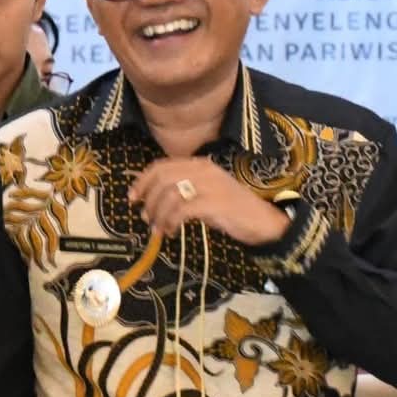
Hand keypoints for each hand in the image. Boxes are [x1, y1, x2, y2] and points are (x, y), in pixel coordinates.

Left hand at [127, 159, 287, 245]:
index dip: (143, 181)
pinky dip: (170, 221)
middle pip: (162, 178)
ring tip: (158, 229)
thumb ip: (184, 190)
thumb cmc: (233, 209)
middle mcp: (203, 170)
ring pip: (169, 195)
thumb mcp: (206, 193)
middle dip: (148, 199)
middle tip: (145, 217)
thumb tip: (153, 200)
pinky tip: (171, 232)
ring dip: (158, 214)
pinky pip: (181, 210)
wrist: (263, 222)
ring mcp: (209, 185)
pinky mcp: (214, 203)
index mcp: (200, 164)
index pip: (162, 165)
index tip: (133, 197)